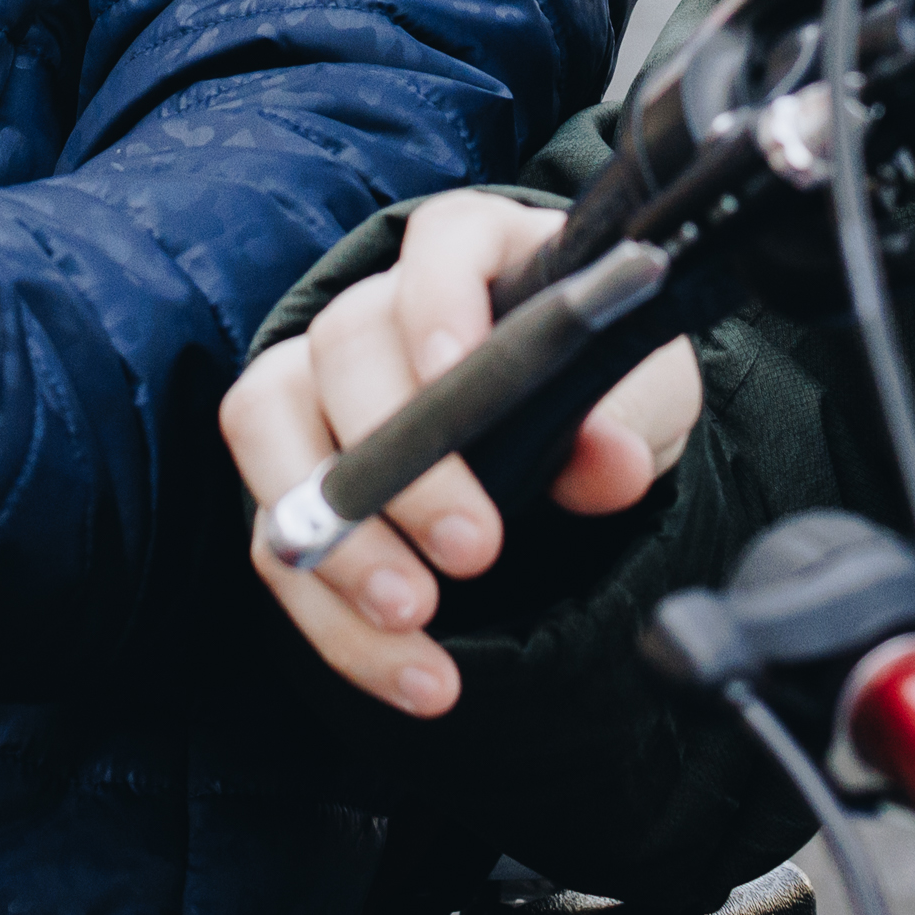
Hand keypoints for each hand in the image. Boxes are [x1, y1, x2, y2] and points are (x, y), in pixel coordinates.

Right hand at [218, 192, 701, 717]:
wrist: (567, 443)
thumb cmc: (605, 391)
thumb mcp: (643, 399)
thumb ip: (630, 420)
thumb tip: (613, 463)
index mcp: (475, 255)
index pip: (440, 243)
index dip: (438, 298)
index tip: (456, 367)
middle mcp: (376, 305)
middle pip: (345, 349)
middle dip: (398, 455)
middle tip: (474, 547)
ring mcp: (313, 384)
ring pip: (271, 431)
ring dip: (337, 536)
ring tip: (414, 615)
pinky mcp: (288, 476)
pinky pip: (276, 538)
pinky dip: (334, 616)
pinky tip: (409, 671)